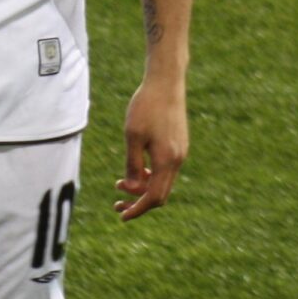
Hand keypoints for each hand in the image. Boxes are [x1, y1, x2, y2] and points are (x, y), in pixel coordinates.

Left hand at [116, 74, 188, 219]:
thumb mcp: (132, 136)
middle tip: (116, 203)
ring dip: (143, 187)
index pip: (153, 197)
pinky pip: (165, 170)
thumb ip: (132, 164)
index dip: (137, 209)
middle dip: (138, 202)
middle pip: (160, 194)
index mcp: (167, 160)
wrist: (166, 82)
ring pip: (163, 182)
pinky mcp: (179, 144)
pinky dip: (150, 175)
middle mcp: (177, 160)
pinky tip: (136, 168)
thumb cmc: (146, 106)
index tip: (121, 216)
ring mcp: (180, 152)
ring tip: (119, 183)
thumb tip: (130, 188)